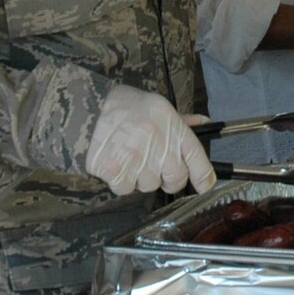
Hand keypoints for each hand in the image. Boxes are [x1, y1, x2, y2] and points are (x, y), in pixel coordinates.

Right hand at [84, 84, 213, 196]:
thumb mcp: (158, 107)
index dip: (203, 176)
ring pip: (148, 186)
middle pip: (175, 179)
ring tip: (129, 156)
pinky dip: (120, 180)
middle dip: (166, 178)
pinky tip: (115, 162)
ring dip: (140, 178)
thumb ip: (181, 122)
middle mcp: (158, 143)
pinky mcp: (115, 170)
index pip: (196, 158)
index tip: (205, 185)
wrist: (88, 106)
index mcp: (172, 126)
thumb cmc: (126, 107)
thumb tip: (204, 123)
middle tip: (152, 164)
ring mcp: (136, 158)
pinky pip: (125, 188)